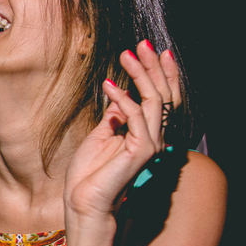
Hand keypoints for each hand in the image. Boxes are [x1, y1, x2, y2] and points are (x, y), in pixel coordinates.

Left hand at [65, 40, 181, 219]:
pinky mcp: (142, 150)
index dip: (158, 73)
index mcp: (146, 134)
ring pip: (154, 100)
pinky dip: (122, 97)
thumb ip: (115, 115)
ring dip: (139, 74)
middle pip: (162, 94)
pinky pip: (135, 116)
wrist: (83, 202)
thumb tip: (120, 93)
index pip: (160, 98)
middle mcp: (154, 138)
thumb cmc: (88, 173)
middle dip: (152, 67)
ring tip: (125, 55)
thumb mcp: (101, 134)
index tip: (149, 50)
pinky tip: (108, 84)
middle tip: (141, 44)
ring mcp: (151, 144)